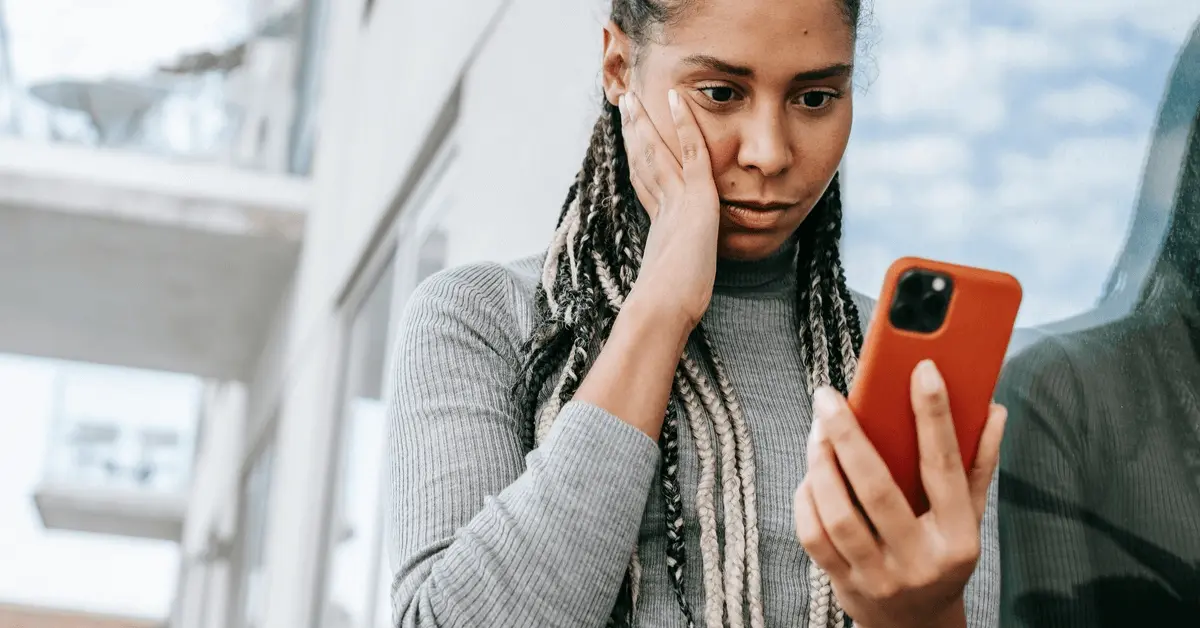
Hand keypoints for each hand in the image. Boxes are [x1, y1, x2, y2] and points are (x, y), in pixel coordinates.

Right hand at [617, 90, 719, 331]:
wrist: (664, 309)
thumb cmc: (669, 311)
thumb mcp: (676, 289)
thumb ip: (673, 282)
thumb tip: (664, 302)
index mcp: (659, 227)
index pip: (647, 184)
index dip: (638, 160)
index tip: (633, 142)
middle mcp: (662, 209)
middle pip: (644, 161)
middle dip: (634, 133)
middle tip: (624, 106)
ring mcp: (675, 200)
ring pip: (657, 151)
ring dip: (645, 121)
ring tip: (633, 97)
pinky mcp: (694, 197)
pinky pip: (691, 151)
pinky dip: (684, 124)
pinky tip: (678, 99)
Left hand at [793, 360, 1006, 627]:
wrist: (917, 626)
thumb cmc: (943, 556)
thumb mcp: (971, 517)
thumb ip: (978, 463)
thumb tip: (994, 409)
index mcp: (958, 536)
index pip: (944, 467)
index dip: (934, 415)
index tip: (922, 369)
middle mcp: (920, 559)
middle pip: (877, 489)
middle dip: (848, 436)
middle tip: (827, 396)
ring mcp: (880, 576)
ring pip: (839, 514)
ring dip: (820, 465)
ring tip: (817, 430)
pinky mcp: (845, 585)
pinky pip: (814, 536)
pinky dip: (807, 498)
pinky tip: (810, 474)